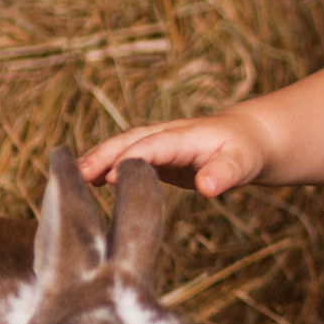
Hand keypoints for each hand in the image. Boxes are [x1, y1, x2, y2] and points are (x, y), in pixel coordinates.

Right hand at [79, 106, 268, 196]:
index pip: (153, 145)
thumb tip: (208, 188)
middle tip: (78, 174)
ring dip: (99, 159)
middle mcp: (168, 135)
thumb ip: (225, 174)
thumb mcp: (243, 164)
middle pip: (130, 141)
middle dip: (104, 155)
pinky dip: (107, 165)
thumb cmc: (246, 151)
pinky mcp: (158, 155)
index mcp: (186, 136)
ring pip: (124, 146)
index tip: (109, 175)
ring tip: (74, 177)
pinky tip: (90, 180)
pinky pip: (128, 156)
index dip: (130, 158)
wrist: (249, 138)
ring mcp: (160, 143)